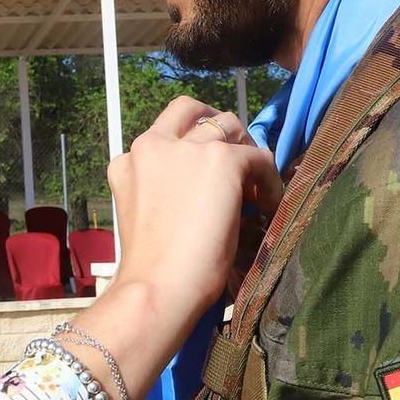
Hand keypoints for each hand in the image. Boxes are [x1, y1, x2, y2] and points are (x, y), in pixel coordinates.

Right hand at [67, 97, 281, 399]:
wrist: (158, 288)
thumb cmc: (151, 270)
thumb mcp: (146, 214)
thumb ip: (163, 188)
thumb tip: (204, 190)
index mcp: (129, 161)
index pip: (165, 130)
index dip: (192, 143)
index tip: (208, 168)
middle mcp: (153, 144)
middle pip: (195, 112)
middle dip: (220, 130)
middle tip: (240, 160)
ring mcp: (188, 149)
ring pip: (231, 127)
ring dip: (246, 153)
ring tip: (258, 187)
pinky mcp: (221, 160)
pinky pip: (260, 157)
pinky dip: (269, 180)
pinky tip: (271, 206)